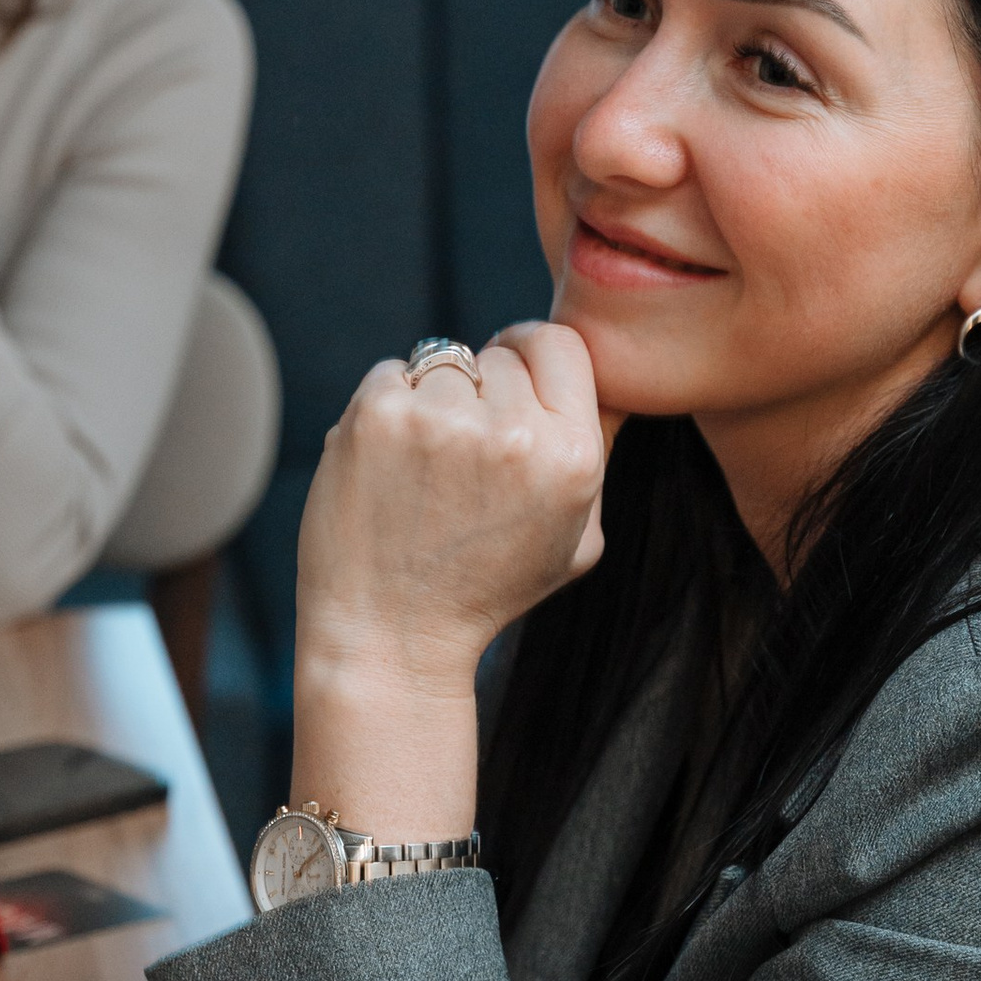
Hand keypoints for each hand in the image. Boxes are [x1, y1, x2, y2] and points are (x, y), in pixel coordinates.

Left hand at [289, 320, 610, 838]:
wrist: (390, 637)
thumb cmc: (486, 587)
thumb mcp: (577, 536)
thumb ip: (596, 450)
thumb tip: (602, 373)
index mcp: (571, 459)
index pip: (560, 343)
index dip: (533, 359)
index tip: (510, 386)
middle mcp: (512, 434)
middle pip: (501, 355)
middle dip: (483, 393)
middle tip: (461, 463)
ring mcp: (440, 421)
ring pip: (444, 361)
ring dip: (433, 401)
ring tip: (425, 472)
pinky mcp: (378, 416)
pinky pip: (393, 373)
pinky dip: (388, 408)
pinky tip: (389, 468)